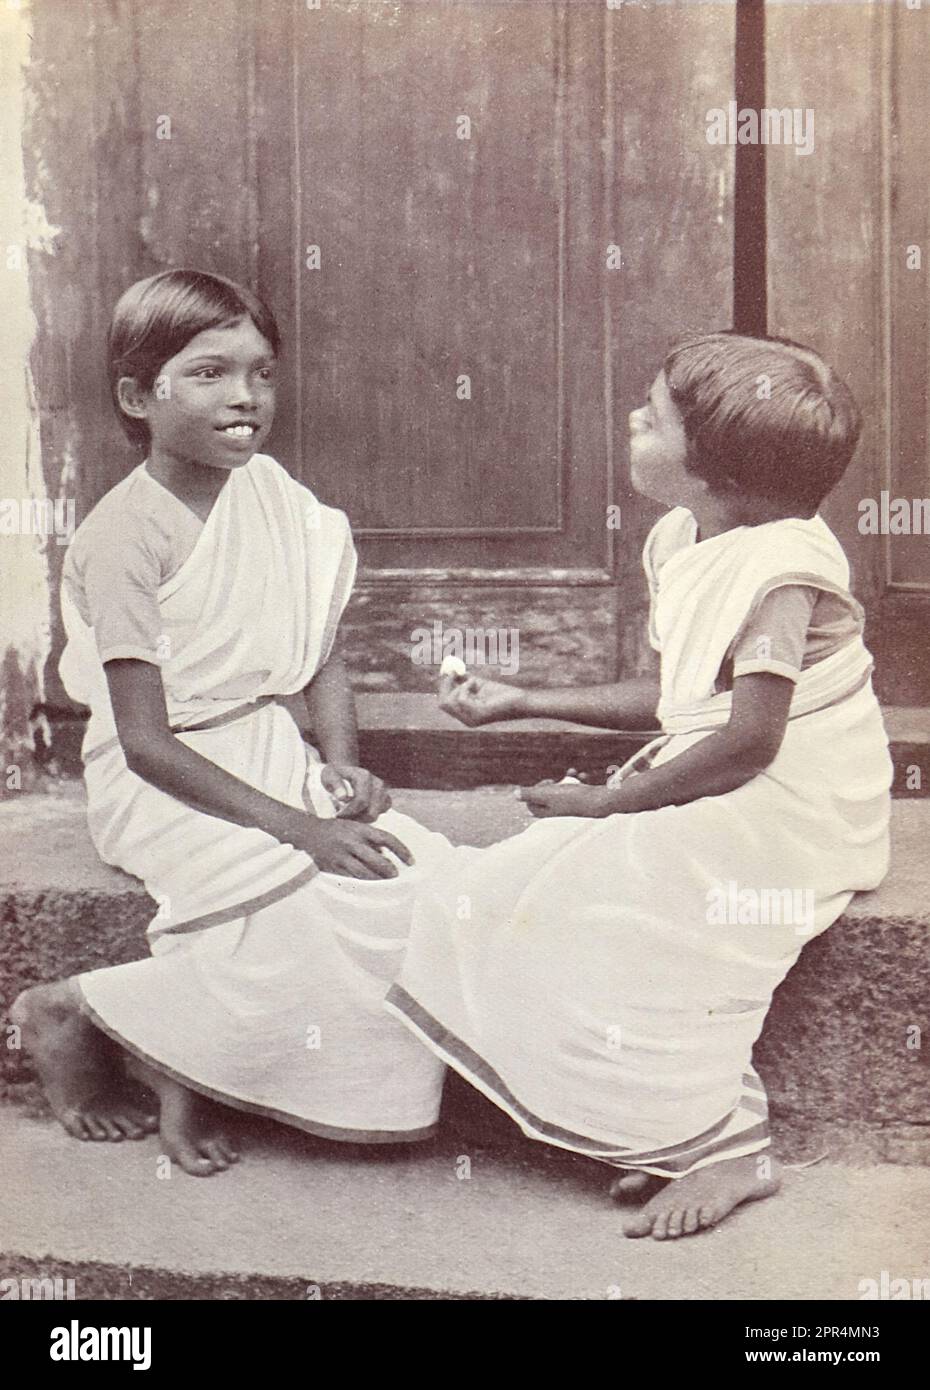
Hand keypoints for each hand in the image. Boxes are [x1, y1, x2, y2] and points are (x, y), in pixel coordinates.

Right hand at [295, 815, 413, 878]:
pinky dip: (361, 885)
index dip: (402, 851)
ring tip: (385, 886)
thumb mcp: (355, 827)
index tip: (412, 862)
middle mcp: (352, 841)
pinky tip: (368, 889)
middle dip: (391, 872)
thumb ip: (371, 840)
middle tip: (396, 877)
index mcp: (361, 829)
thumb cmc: (336, 830)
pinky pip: (351, 880)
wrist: (306, 832)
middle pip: (379, 861)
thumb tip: (388, 857)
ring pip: (365, 874)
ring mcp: (342, 856)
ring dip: (378, 881)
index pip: (388, 839)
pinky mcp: (333, 868)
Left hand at [321, 763, 390, 821]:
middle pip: (370, 812)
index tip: (337, 814)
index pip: (361, 801)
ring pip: (374, 816)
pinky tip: (356, 812)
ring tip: (348, 812)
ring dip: (360, 818)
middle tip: (342, 815)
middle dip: (355, 817)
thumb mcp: (329, 775)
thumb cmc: (336, 775)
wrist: (345, 772)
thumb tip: (342, 797)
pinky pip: (378, 815)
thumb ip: (335, 784)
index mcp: (364, 776)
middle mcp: (377, 783)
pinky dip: (366, 817)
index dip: (349, 812)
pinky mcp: (385, 799)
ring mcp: (383, 792)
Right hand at [438, 672, 523, 726]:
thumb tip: (448, 671)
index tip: (449, 672)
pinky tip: (476, 684)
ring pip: (449, 701)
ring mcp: (471, 719)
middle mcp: (466, 720)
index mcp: (465, 715)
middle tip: (453, 673)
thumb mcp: (478, 685)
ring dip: (459, 686)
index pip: (443, 703)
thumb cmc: (501, 693)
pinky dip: (466, 686)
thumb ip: (463, 680)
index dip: (443, 687)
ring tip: (473, 681)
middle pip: (442, 704)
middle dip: (445, 686)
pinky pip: (461, 698)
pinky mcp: (478, 715)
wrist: (519, 700)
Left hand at [516, 781, 614, 818]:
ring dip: (566, 778)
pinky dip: (576, 780)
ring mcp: (567, 807)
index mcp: (544, 812)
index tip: (545, 783)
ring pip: (561, 789)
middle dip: (553, 782)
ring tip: (573, 773)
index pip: (530, 801)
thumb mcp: (547, 795)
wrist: (600, 803)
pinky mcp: (579, 802)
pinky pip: (574, 788)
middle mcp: (555, 811)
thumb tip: (514, 795)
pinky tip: (582, 776)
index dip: (535, 788)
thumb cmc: (572, 799)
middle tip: (557, 781)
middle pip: (545, 794)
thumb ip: (530, 794)